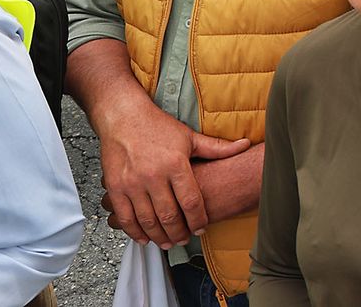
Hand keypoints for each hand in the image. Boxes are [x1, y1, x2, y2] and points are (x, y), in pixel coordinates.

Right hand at [96, 97, 250, 248]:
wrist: (123, 117)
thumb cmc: (157, 126)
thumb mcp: (189, 137)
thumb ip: (217, 148)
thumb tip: (245, 145)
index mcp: (175, 164)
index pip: (191, 202)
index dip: (198, 220)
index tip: (201, 228)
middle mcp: (153, 175)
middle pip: (170, 216)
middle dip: (179, 233)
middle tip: (185, 240)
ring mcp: (132, 183)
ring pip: (148, 221)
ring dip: (159, 237)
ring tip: (168, 242)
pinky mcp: (115, 187)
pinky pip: (125, 217)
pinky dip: (135, 232)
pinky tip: (144, 237)